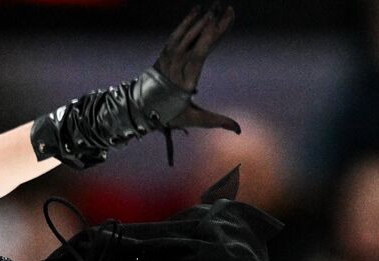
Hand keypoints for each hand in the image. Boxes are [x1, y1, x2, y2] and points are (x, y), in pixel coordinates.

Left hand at [155, 3, 240, 134]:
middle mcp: (176, 65)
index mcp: (186, 80)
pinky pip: (177, 33)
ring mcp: (169, 57)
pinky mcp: (165, 52)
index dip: (209, 37)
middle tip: (227, 8)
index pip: (199, 54)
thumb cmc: (168, 115)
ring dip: (202, 19)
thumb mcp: (193, 120)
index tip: (219, 22)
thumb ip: (217, 121)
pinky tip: (197, 10)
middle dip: (212, 24)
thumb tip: (238, 130)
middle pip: (196, 40)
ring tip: (217, 6)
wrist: (139, 108)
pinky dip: (186, 21)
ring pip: (187, 34)